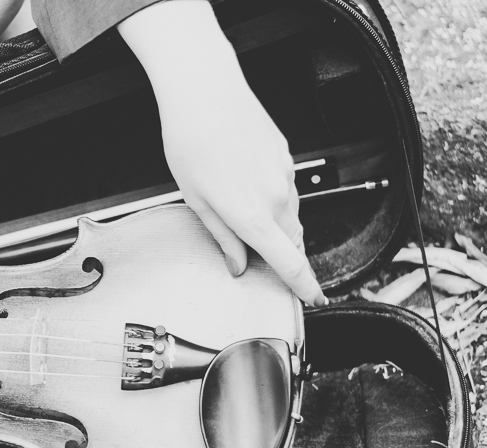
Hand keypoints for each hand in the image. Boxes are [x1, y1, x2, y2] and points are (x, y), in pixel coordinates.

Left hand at [118, 1, 326, 306]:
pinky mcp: (285, 156)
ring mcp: (285, 175)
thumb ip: (222, 238)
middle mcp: (277, 197)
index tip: (312, 300)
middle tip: (265, 268)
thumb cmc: (190, 141)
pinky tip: (249, 192)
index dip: (304, 287)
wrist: (205, 91)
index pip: (290, 263)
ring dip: (278, 231)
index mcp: (253, 216)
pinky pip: (287, 192)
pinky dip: (275, 204)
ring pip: (291, 217)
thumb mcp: (196, 200)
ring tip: (247, 225)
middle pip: (293, 243)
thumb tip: (237, 265)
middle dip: (285, 259)